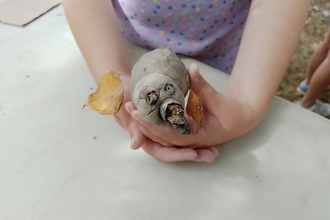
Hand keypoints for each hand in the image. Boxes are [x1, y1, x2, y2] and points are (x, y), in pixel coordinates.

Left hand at [125, 63, 257, 153]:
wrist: (239, 119)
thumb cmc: (231, 113)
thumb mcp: (217, 100)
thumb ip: (202, 85)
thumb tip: (191, 67)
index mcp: (194, 138)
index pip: (168, 135)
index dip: (151, 125)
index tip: (137, 113)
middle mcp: (186, 140)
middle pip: (159, 136)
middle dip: (142, 124)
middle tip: (128, 106)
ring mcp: (183, 136)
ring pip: (160, 133)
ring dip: (145, 122)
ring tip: (130, 105)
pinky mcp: (182, 129)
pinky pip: (165, 127)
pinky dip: (153, 119)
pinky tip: (143, 109)